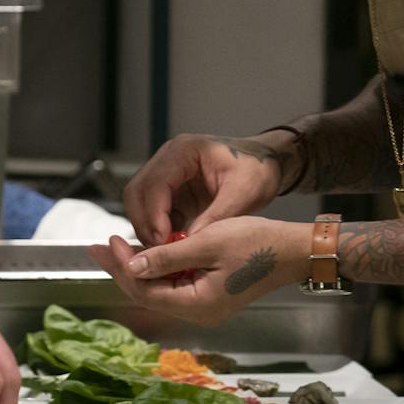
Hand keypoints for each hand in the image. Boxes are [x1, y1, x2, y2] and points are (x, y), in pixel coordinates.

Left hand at [85, 217, 307, 325]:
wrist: (293, 250)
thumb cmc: (256, 243)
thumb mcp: (206, 243)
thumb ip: (166, 256)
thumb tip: (130, 266)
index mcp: (198, 306)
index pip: (146, 291)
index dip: (123, 267)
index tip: (109, 240)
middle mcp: (198, 313)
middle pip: (149, 293)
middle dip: (124, 268)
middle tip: (99, 245)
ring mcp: (204, 306)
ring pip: (160, 289)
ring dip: (139, 267)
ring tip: (116, 246)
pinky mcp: (210, 295)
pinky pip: (175, 284)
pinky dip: (160, 267)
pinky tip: (145, 251)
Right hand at [123, 132, 297, 246]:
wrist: (267, 163)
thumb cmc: (258, 169)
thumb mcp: (243, 194)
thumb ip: (215, 218)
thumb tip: (188, 245)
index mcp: (184, 151)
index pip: (154, 183)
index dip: (153, 214)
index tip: (162, 241)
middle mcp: (169, 159)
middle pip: (136, 192)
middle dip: (144, 224)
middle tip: (158, 251)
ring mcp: (167, 174)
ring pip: (139, 203)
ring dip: (148, 228)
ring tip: (166, 252)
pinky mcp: (172, 191)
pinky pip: (154, 212)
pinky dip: (158, 230)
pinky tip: (173, 246)